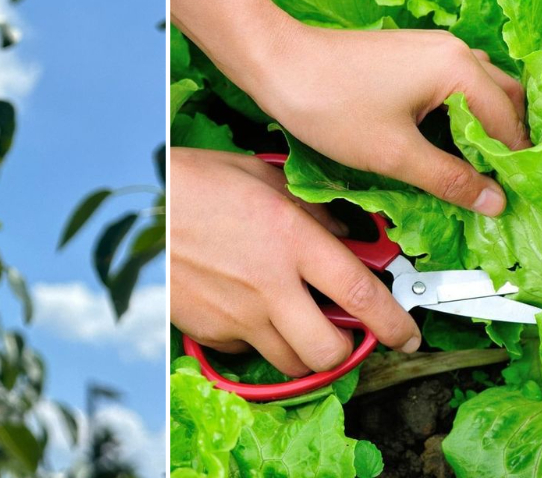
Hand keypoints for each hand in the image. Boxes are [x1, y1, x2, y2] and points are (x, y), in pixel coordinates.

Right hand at [170, 148, 421, 376]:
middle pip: (329, 351)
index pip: (361, 294)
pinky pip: (246, 351)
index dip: (394, 322)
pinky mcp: (208, 330)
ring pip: (291, 363)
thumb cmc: (195, 181)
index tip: (408, 333)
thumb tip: (345, 235)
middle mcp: (269, 285)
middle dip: (347, 353)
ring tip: (299, 324)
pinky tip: (249, 310)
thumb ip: (311, 209)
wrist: (133, 207)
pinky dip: (257, 340)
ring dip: (305, 352)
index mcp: (292, 239)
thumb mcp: (262, 177)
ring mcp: (237, 314)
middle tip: (347, 336)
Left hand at [244, 25, 530, 215]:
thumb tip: (494, 201)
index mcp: (459, 69)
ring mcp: (432, 49)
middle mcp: (454, 50)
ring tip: (477, 170)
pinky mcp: (411, 55)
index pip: (508, 124)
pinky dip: (460, 113)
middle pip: (506, 100)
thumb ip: (450, 179)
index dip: (513, 166)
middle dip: (508, 142)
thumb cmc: (329, 104)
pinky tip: (445, 144)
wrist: (277, 63)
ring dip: (485, 127)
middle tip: (502, 185)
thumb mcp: (395, 154)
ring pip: (481, 90)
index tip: (514, 199)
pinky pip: (454, 85)